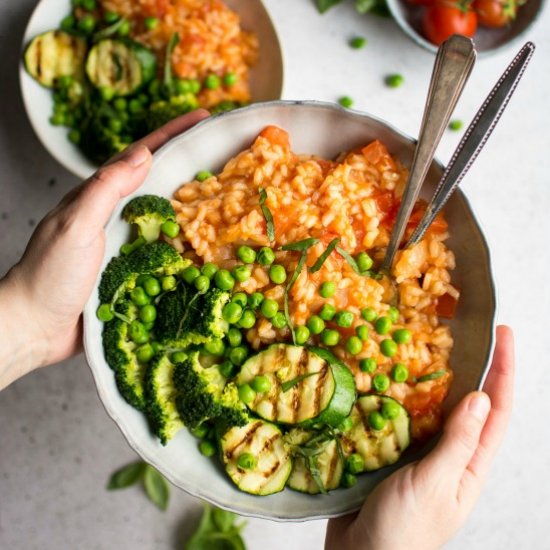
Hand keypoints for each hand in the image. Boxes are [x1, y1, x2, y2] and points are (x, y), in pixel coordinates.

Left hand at [0, 110, 208, 389]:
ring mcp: (125, 242)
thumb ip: (107, 189)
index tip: (202, 117)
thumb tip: (142, 155)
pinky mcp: (133, 269)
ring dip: (193, 201)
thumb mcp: (76, 224)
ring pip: (165, 213)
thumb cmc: (50, 273)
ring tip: (222, 192)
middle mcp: (115, 215)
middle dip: (188, 161)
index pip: (140, 156)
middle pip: (157, 179)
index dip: (171, 134)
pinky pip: (166, 248)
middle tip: (220, 150)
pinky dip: (187, 241)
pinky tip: (205, 243)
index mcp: (99, 196)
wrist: (37, 324)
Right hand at [325, 325, 514, 549]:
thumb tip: (481, 397)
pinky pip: (403, 417)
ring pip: (434, 407)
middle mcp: (450, 456)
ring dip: (435, 377)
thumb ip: (457, 442)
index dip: (504, 371)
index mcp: (469, 466)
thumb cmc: (403, 532)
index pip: (496, 411)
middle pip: (469, 404)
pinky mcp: (394, 454)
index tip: (504, 335)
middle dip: (474, 367)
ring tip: (428, 347)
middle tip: (466, 332)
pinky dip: (401, 396)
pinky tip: (390, 379)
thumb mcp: (434, 484)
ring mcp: (421, 454)